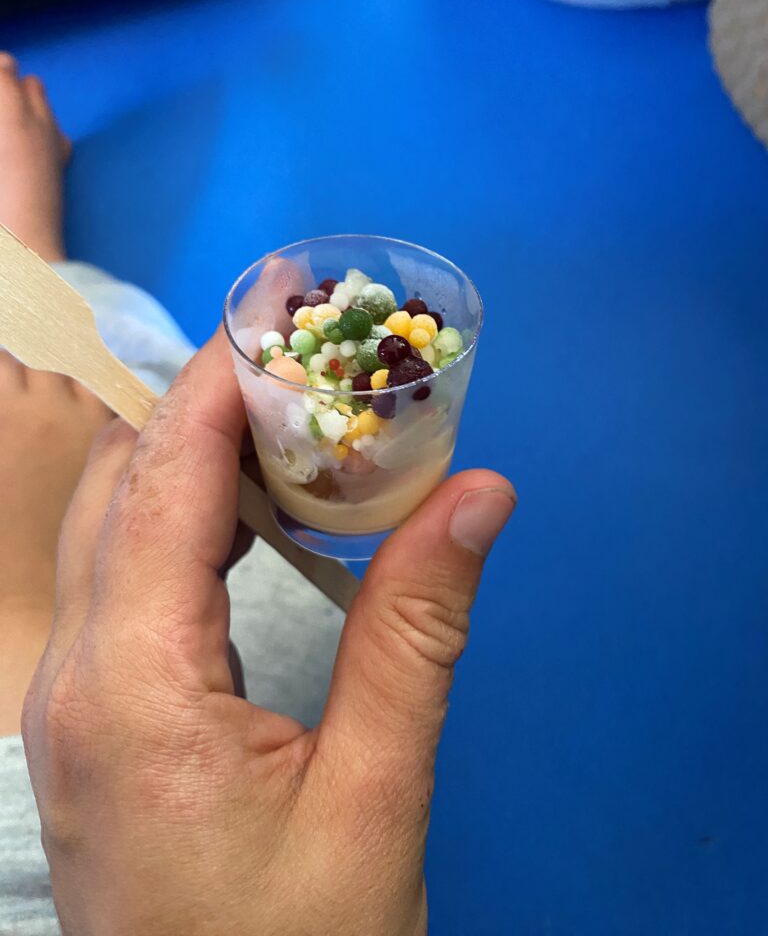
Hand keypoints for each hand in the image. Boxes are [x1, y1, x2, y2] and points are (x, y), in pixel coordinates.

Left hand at [22, 329, 514, 935]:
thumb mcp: (374, 794)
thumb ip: (416, 632)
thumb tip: (476, 496)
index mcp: (135, 685)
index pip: (164, 480)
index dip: (218, 384)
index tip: (278, 316)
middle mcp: (76, 679)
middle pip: (120, 489)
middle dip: (203, 410)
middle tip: (303, 369)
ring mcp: (71, 707)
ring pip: (110, 532)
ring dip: (191, 465)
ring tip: (291, 432)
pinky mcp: (91, 729)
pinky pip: (120, 586)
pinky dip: (181, 528)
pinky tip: (253, 529)